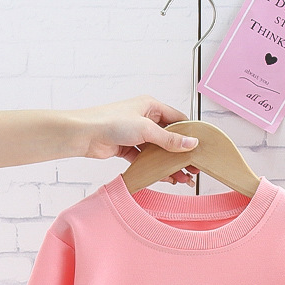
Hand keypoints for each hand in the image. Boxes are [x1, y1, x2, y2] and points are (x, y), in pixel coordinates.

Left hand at [72, 95, 198, 185]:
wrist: (84, 135)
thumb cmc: (111, 122)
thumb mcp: (146, 129)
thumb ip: (170, 139)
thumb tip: (192, 143)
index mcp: (151, 106)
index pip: (178, 119)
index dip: (189, 134)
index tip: (200, 149)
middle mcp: (145, 119)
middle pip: (169, 137)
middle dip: (181, 154)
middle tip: (193, 168)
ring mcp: (136, 134)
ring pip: (158, 151)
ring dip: (169, 164)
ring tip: (182, 178)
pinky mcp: (127, 148)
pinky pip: (146, 159)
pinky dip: (155, 168)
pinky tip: (165, 178)